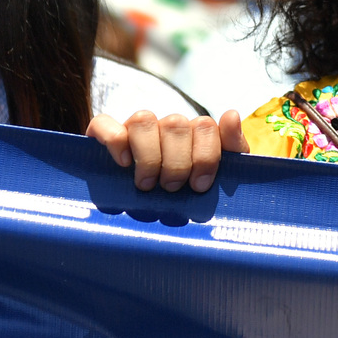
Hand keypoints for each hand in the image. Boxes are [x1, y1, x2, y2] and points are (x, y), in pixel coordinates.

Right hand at [87, 109, 245, 192]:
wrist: (150, 223)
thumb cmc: (190, 198)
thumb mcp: (221, 176)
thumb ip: (233, 147)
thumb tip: (232, 114)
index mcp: (195, 134)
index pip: (205, 126)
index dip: (205, 156)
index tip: (199, 185)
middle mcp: (166, 128)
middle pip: (175, 124)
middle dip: (177, 162)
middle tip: (172, 188)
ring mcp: (135, 130)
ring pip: (143, 120)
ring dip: (148, 155)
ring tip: (147, 184)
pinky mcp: (104, 136)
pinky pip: (104, 123)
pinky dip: (115, 140)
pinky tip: (124, 164)